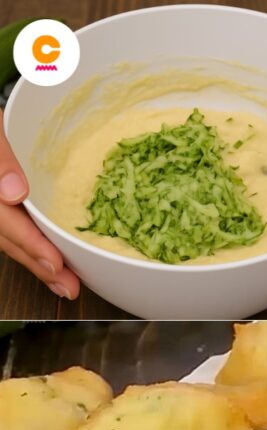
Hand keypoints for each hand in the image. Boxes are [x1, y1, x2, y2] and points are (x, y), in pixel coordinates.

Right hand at [0, 110, 78, 299]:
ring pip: (10, 240)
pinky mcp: (6, 208)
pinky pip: (15, 232)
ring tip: (66, 285)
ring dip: (38, 264)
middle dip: (38, 263)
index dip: (28, 242)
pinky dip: (34, 250)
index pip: (2, 217)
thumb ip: (0, 155)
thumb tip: (14, 192)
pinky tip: (54, 266)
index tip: (53, 261)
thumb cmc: (10, 115)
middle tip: (69, 286)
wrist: (5, 120)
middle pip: (6, 237)